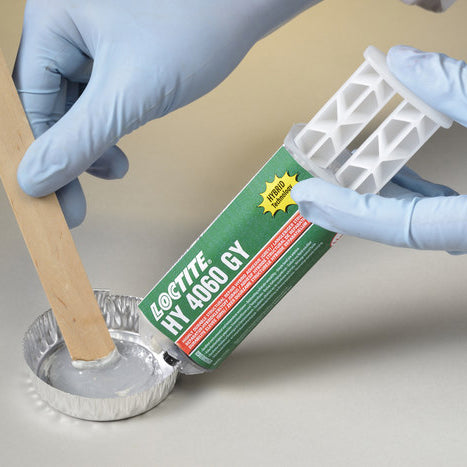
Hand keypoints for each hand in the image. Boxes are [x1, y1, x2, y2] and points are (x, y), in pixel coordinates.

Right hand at [14, 0, 320, 226]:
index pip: (31, 102)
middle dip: (72, 153)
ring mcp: (92, 41)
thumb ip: (79, 141)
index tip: (51, 199)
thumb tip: (33, 181)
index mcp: (52, 22)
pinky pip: (100, 99)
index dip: (41, 156)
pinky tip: (121, 149)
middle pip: (50, 106)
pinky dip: (110, 128)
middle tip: (78, 201)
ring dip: (93, 145)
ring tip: (117, 170)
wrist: (242, 9)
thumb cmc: (192, 34)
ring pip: (77, 107)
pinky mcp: (117, 54)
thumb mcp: (129, 95)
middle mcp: (65, 28)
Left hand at [291, 45, 466, 252]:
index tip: (305, 193)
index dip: (343, 208)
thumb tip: (401, 62)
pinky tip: (393, 172)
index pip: (393, 224)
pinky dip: (408, 192)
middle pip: (392, 228)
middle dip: (345, 207)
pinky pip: (432, 213)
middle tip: (308, 191)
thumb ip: (455, 87)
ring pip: (412, 222)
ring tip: (340, 175)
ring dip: (373, 197)